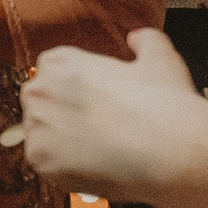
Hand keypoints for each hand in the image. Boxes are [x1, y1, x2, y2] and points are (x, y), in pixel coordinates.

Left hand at [19, 28, 207, 201]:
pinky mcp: (39, 160)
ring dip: (64, 145)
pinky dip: (66, 170)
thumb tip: (136, 38)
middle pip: (43, 106)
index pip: (53, 77)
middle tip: (100, 132)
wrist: (171, 151)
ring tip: (101, 152)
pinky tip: (96, 168)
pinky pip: (47, 166)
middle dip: (64, 118)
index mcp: (58, 62)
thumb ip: (145, 41)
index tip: (98, 107)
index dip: (77, 95)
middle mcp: (38, 89)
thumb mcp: (160, 59)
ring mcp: (35, 126)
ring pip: (43, 137)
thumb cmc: (165, 103)